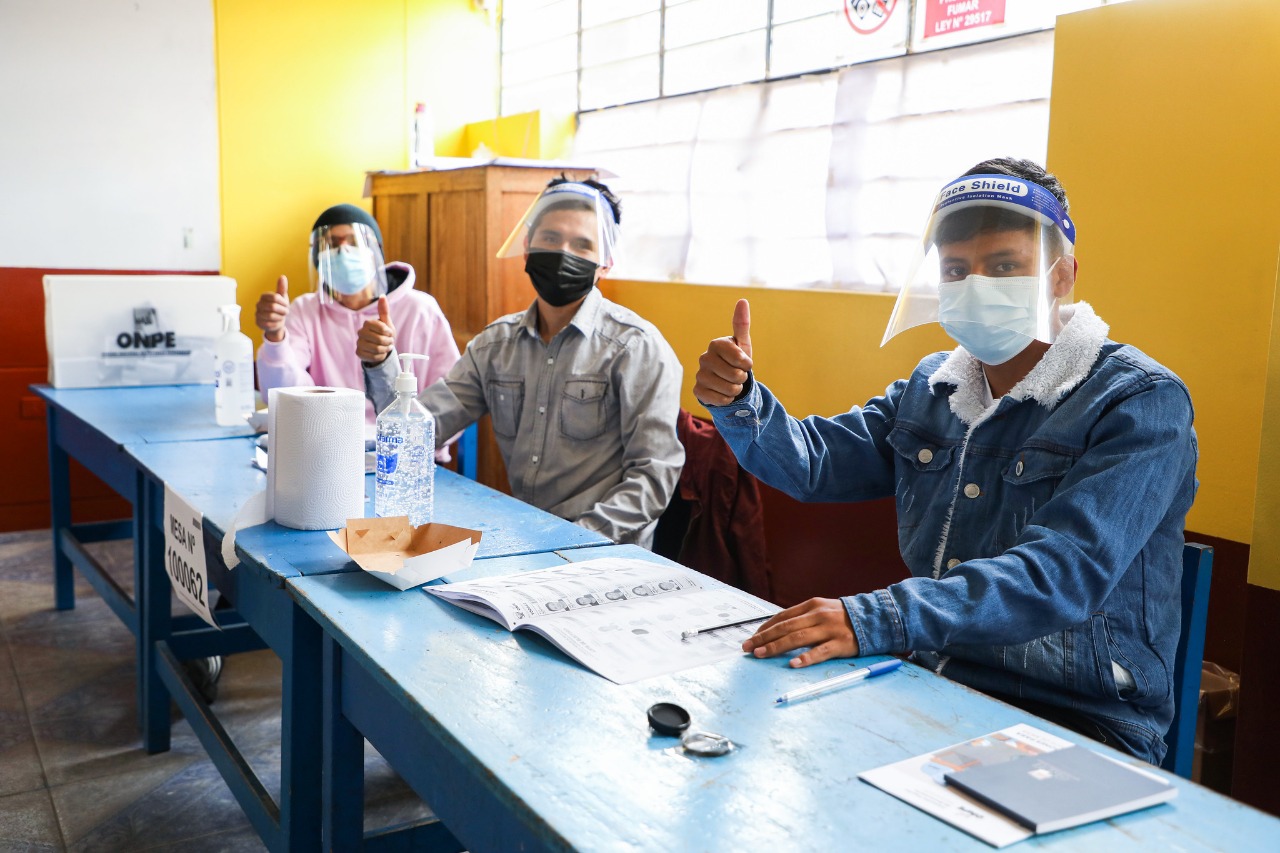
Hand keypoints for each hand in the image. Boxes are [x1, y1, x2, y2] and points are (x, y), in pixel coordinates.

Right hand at [255, 275, 289, 342]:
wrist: (277, 321)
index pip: (275, 297)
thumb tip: (282, 276)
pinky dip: (276, 324)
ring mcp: (257, 313)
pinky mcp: (258, 322)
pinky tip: (276, 322)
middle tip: (285, 312)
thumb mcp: (283, 297)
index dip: (284, 302)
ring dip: (280, 317)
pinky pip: (269, 324)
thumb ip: (282, 288)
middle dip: (283, 311)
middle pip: (273, 307)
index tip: (286, 305)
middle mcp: (259, 304)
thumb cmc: (280, 307)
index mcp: (264, 296)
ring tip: (281, 317)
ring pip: (271, 316)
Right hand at [356, 296, 395, 364]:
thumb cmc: (384, 334)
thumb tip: (382, 296)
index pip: (381, 328)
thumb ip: (384, 310)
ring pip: (377, 349)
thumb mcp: (387, 322)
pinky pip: (374, 357)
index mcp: (367, 323)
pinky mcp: (359, 353)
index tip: (390, 333)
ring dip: (385, 350)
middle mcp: (361, 332)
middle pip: (379, 340)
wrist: (380, 347)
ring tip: (386, 347)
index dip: (389, 333)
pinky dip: (380, 356)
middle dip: (388, 342)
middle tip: (390, 342)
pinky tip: (380, 353)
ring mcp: (359, 342)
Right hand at [693, 298, 753, 406]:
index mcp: (716, 344)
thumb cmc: (737, 360)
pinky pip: (719, 399)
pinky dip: (726, 399)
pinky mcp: (697, 390)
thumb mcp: (743, 344)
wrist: (727, 381)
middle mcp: (704, 358)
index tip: (745, 363)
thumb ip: (742, 324)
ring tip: (731, 384)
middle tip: (738, 375)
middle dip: (742, 378)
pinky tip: (723, 393)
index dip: (747, 364)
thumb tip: (742, 300)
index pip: (739, 358)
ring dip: (735, 390)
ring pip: (728, 389)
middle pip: (735, 375)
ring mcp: (699, 374)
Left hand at [741, 598, 858, 667]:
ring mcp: (829, 629)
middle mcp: (818, 615)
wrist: (876, 618)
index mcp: (811, 606)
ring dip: (776, 647)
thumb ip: (802, 618)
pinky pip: (820, 652)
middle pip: (785, 627)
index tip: (752, 637)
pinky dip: (805, 658)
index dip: (765, 627)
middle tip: (747, 647)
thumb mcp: (822, 610)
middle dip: (763, 638)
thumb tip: (778, 629)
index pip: (782, 617)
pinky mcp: (841, 644)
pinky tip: (792, 664)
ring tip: (760, 654)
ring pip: (798, 638)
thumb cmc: (843, 617)